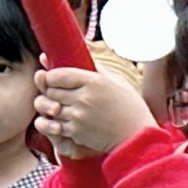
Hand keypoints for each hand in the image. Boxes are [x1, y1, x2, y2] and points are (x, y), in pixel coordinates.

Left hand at [34, 66, 155, 156]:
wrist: (137, 137)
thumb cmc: (129, 107)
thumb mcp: (116, 81)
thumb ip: (95, 67)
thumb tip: (78, 50)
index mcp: (94, 81)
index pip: (58, 75)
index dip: (51, 76)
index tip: (54, 78)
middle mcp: (84, 98)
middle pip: (50, 91)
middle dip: (50, 91)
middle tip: (57, 93)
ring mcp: (78, 116)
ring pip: (50, 108)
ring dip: (51, 107)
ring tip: (60, 106)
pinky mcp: (76, 132)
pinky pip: (54, 125)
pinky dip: (56, 122)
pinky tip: (66, 120)